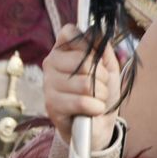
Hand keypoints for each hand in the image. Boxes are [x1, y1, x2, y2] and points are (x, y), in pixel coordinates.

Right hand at [43, 24, 119, 150]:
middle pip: (84, 61)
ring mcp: (48, 84)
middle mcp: (50, 63)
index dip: (87, 43)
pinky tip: (94, 110)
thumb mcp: (108, 68)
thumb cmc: (101, 92)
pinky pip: (82, 101)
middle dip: (101, 77)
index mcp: (62, 50)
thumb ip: (103, 48)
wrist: (99, 125)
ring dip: (100, 94)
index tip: (95, 58)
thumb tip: (98, 32)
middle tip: (100, 87)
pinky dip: (96, 107)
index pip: (69, 32)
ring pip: (85, 83)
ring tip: (97, 99)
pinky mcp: (51, 105)